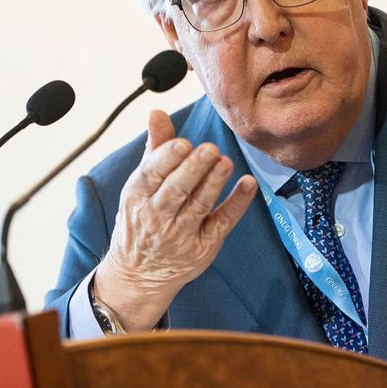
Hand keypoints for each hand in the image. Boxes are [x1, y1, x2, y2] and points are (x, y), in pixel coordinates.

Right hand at [92, 110, 256, 330]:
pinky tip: (248, 184)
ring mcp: (181, 234)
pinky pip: (222, 222)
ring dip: (214, 183)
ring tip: (226, 162)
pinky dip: (236, 204)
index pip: (151, 174)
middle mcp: (157, 216)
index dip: (166, 158)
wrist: (138, 274)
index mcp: (138, 195)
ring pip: (198, 205)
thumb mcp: (139, 186)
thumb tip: (157, 113)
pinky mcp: (203, 246)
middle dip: (193, 169)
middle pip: (176, 190)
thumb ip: (154, 149)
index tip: (182, 143)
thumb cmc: (141, 219)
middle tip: (210, 149)